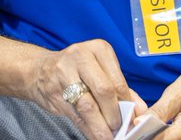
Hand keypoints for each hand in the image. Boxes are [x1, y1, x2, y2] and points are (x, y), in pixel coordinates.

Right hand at [27, 39, 147, 139]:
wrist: (39, 70)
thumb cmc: (75, 70)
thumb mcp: (100, 71)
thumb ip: (121, 89)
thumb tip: (141, 110)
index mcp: (98, 49)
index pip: (117, 81)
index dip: (127, 104)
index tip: (131, 119)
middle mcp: (80, 56)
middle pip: (104, 90)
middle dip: (114, 115)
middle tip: (119, 128)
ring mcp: (64, 72)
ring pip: (88, 105)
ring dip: (101, 126)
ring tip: (108, 136)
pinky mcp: (54, 90)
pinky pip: (75, 114)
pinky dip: (88, 128)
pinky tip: (94, 134)